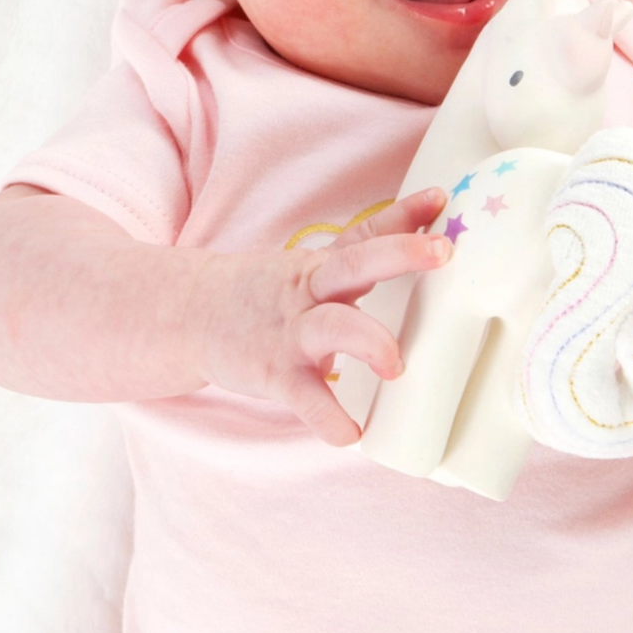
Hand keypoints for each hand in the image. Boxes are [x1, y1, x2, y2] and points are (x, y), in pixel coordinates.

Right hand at [182, 188, 450, 445]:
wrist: (190, 315)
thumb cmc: (269, 294)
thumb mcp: (314, 266)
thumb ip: (367, 250)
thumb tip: (432, 218)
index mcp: (324, 266)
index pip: (367, 233)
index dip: (404, 216)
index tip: (440, 199)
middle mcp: (310, 291)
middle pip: (355, 263)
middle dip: (399, 255)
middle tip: (442, 252)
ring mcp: (292, 331)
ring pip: (333, 326)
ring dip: (369, 340)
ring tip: (395, 365)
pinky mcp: (274, 373)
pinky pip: (305, 397)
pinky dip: (328, 418)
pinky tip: (351, 434)